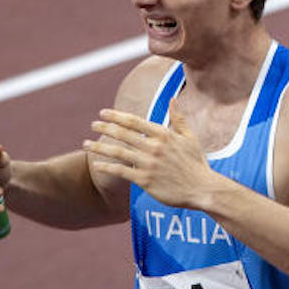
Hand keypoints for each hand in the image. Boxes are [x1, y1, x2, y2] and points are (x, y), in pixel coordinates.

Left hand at [83, 100, 213, 207]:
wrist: (203, 189)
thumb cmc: (197, 164)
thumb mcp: (190, 138)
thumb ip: (178, 118)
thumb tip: (173, 99)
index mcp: (163, 134)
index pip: (134, 121)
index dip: (116, 116)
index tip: (103, 113)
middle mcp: (154, 147)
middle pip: (122, 134)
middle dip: (104, 127)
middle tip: (92, 124)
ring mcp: (149, 164)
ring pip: (118, 152)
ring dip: (99, 147)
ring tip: (85, 144)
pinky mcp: (145, 181)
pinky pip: (121, 171)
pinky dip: (107, 167)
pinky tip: (97, 165)